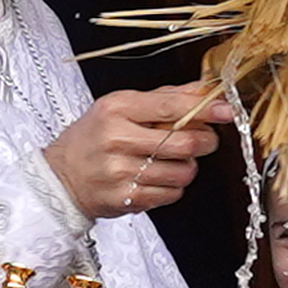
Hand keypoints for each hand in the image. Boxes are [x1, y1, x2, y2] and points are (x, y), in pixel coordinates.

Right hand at [45, 82, 227, 218]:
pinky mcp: (126, 198)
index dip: (206, 109)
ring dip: (188, 167)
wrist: (61, 177)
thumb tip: (205, 90)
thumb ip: (164, 98)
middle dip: (205, 141)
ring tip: (173, 162)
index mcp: (117, 108)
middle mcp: (117, 139)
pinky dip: (174, 187)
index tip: (227, 110)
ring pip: (183, 172)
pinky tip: (159, 178)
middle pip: (184, 142)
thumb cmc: (94, 138)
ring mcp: (121, 172)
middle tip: (204, 139)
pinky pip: (172, 194)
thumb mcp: (120, 107)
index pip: (171, 107)